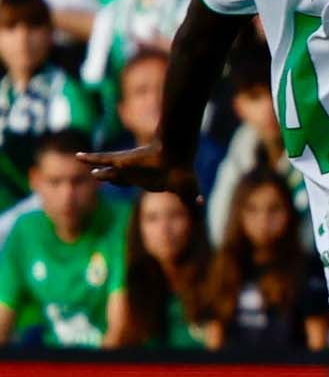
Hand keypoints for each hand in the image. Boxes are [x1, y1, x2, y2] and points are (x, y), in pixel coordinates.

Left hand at [76, 141, 199, 197]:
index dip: (125, 183)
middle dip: (109, 178)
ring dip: (99, 171)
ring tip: (91, 171)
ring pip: (108, 170)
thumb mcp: (187, 194)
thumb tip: (202, 220)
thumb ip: (192, 207)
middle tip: (99, 176)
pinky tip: (77, 156)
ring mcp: (127, 168)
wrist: (177, 159)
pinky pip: (101, 158)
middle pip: (118, 178)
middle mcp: (135, 174)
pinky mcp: (121, 161)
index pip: (133, 183)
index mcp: (147, 181)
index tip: (121, 182)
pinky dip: (88, 158)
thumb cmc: (182, 174)